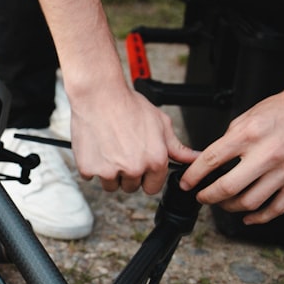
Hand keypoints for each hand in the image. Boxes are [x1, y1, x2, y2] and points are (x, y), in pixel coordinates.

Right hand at [70, 84, 196, 194]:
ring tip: (109, 149)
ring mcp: (109, 171)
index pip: (152, 188)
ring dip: (109, 173)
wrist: (99, 95)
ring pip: (110, 185)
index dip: (146, 177)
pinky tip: (96, 147)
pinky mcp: (89, 168)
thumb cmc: (128, 105)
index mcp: (155, 161)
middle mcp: (133, 168)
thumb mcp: (160, 124)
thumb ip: (177, 148)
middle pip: (130, 187)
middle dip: (127, 174)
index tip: (140, 165)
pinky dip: (92, 165)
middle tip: (122, 151)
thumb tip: (194, 158)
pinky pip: (90, 176)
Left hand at [179, 85, 283, 224]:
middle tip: (202, 196)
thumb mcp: (247, 116)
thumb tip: (211, 161)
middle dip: (208, 196)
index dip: (194, 176)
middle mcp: (268, 153)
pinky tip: (249, 216)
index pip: (211, 160)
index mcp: (249, 135)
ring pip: (250, 202)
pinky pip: (277, 208)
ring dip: (230, 207)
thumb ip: (229, 140)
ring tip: (223, 203)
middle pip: (228, 187)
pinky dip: (260, 217)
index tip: (187, 183)